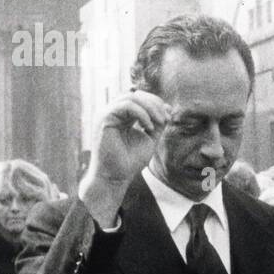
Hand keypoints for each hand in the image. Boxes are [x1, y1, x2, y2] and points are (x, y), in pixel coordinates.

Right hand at [80, 91, 170, 225]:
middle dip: (154, 104)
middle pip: (135, 95)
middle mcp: (112, 113)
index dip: (156, 104)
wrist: (115, 177)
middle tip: (166, 119)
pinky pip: (125, 106)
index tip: (169, 118)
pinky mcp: (104, 119)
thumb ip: (158, 123)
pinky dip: (141, 113)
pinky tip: (148, 126)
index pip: (139, 99)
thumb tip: (168, 107)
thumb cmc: (130, 161)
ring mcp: (106, 114)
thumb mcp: (150, 138)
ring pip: (130, 97)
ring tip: (160, 122)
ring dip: (150, 107)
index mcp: (121, 117)